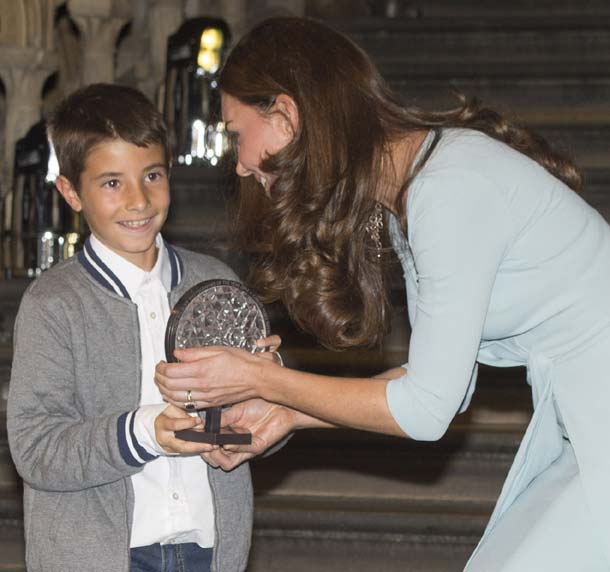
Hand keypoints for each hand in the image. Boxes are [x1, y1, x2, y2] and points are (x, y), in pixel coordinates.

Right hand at [154, 404, 217, 455]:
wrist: (155, 426)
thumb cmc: (165, 415)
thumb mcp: (172, 409)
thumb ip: (185, 415)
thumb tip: (199, 423)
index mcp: (162, 424)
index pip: (175, 425)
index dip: (187, 423)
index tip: (199, 420)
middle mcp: (164, 438)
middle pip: (181, 445)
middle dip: (197, 445)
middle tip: (210, 444)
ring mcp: (167, 447)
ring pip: (184, 450)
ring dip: (199, 449)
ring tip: (212, 446)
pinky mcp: (172, 451)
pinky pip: (185, 451)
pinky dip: (196, 450)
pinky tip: (206, 448)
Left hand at [155, 340, 282, 408]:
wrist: (256, 378)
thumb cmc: (241, 362)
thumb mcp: (217, 349)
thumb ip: (194, 353)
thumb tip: (177, 354)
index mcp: (202, 369)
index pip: (171, 371)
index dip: (161, 367)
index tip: (161, 363)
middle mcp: (202, 385)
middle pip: (170, 385)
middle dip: (159, 378)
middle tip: (158, 371)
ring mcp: (205, 396)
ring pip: (175, 398)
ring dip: (164, 390)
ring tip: (162, 382)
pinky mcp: (210, 404)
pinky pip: (187, 406)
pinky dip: (175, 401)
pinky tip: (173, 396)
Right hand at [200, 398, 295, 470]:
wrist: (281, 403)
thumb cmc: (261, 403)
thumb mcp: (235, 410)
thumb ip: (221, 419)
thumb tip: (203, 426)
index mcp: (227, 431)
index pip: (208, 442)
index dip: (200, 440)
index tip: (193, 434)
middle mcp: (234, 442)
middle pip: (213, 456)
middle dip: (204, 450)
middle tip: (202, 442)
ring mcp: (245, 447)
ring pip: (224, 462)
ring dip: (216, 454)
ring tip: (213, 444)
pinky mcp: (256, 448)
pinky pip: (240, 454)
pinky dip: (232, 448)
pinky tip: (228, 441)